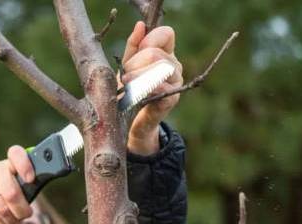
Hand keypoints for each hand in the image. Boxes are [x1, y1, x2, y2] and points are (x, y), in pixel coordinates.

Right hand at [0, 146, 34, 223]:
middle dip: (21, 209)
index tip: (30, 179)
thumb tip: (46, 178)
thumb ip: (30, 184)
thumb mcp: (19, 186)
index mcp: (11, 162)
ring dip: (13, 221)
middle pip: (11, 192)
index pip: (16, 153)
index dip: (24, 165)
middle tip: (27, 215)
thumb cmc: (7, 193)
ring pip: (2, 207)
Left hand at [120, 21, 182, 155]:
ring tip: (126, 84)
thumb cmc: (129, 89)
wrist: (131, 119)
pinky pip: (161, 87)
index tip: (135, 54)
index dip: (149, 40)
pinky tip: (134, 94)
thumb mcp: (128, 65)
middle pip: (156, 53)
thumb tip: (140, 25)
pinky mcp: (173, 98)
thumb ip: (133, 46)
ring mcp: (176, 82)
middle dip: (135, 64)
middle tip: (124, 76)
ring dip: (138, 76)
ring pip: (160, 68)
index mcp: (166, 53)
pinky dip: (144, 88)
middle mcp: (175, 65)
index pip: (166, 33)